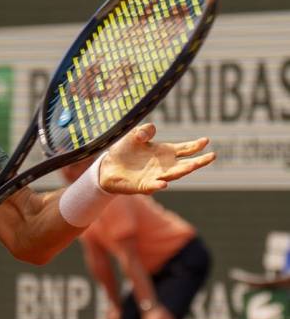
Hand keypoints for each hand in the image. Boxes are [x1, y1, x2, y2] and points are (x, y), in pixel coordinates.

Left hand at [100, 123, 214, 193]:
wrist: (107, 166)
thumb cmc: (124, 150)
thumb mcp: (133, 134)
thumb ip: (144, 130)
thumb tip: (149, 132)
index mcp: (165, 152)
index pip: (185, 149)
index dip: (195, 145)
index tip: (206, 140)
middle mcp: (164, 166)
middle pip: (186, 164)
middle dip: (199, 161)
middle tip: (211, 156)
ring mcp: (155, 177)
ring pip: (173, 176)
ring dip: (183, 171)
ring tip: (193, 166)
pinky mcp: (142, 186)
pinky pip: (152, 187)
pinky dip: (157, 186)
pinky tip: (163, 184)